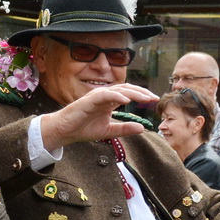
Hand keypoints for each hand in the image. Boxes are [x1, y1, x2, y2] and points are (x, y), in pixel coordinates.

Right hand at [40, 84, 160, 150]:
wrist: (65, 131)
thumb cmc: (83, 129)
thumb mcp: (109, 131)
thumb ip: (124, 129)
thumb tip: (142, 128)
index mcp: (110, 101)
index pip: (129, 93)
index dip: (142, 95)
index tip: (154, 100)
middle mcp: (105, 96)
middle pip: (127, 88)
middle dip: (141, 92)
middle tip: (153, 97)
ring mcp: (97, 96)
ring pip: (118, 90)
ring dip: (133, 93)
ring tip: (145, 98)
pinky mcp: (89, 99)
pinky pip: (105, 95)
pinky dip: (116, 96)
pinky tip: (126, 100)